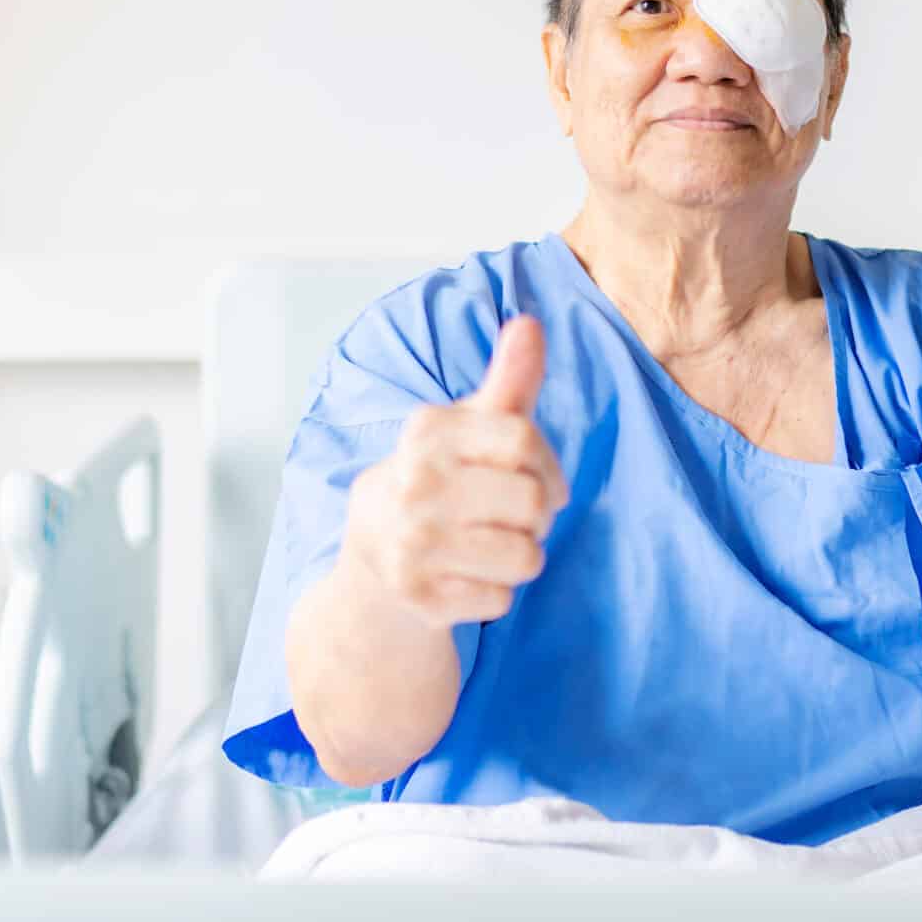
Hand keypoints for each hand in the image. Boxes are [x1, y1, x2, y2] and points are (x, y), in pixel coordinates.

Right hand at [341, 316, 565, 628]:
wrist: (374, 557)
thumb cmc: (439, 480)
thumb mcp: (468, 426)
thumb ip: (507, 381)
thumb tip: (529, 322)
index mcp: (427, 431)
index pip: (524, 440)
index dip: (547, 465)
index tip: (536, 477)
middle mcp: (412, 483)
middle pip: (533, 502)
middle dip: (536, 515)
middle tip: (509, 517)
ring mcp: (411, 544)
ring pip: (525, 557)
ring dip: (520, 556)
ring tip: (487, 545)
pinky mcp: (419, 597)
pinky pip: (501, 599)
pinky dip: (494, 592)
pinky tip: (464, 575)